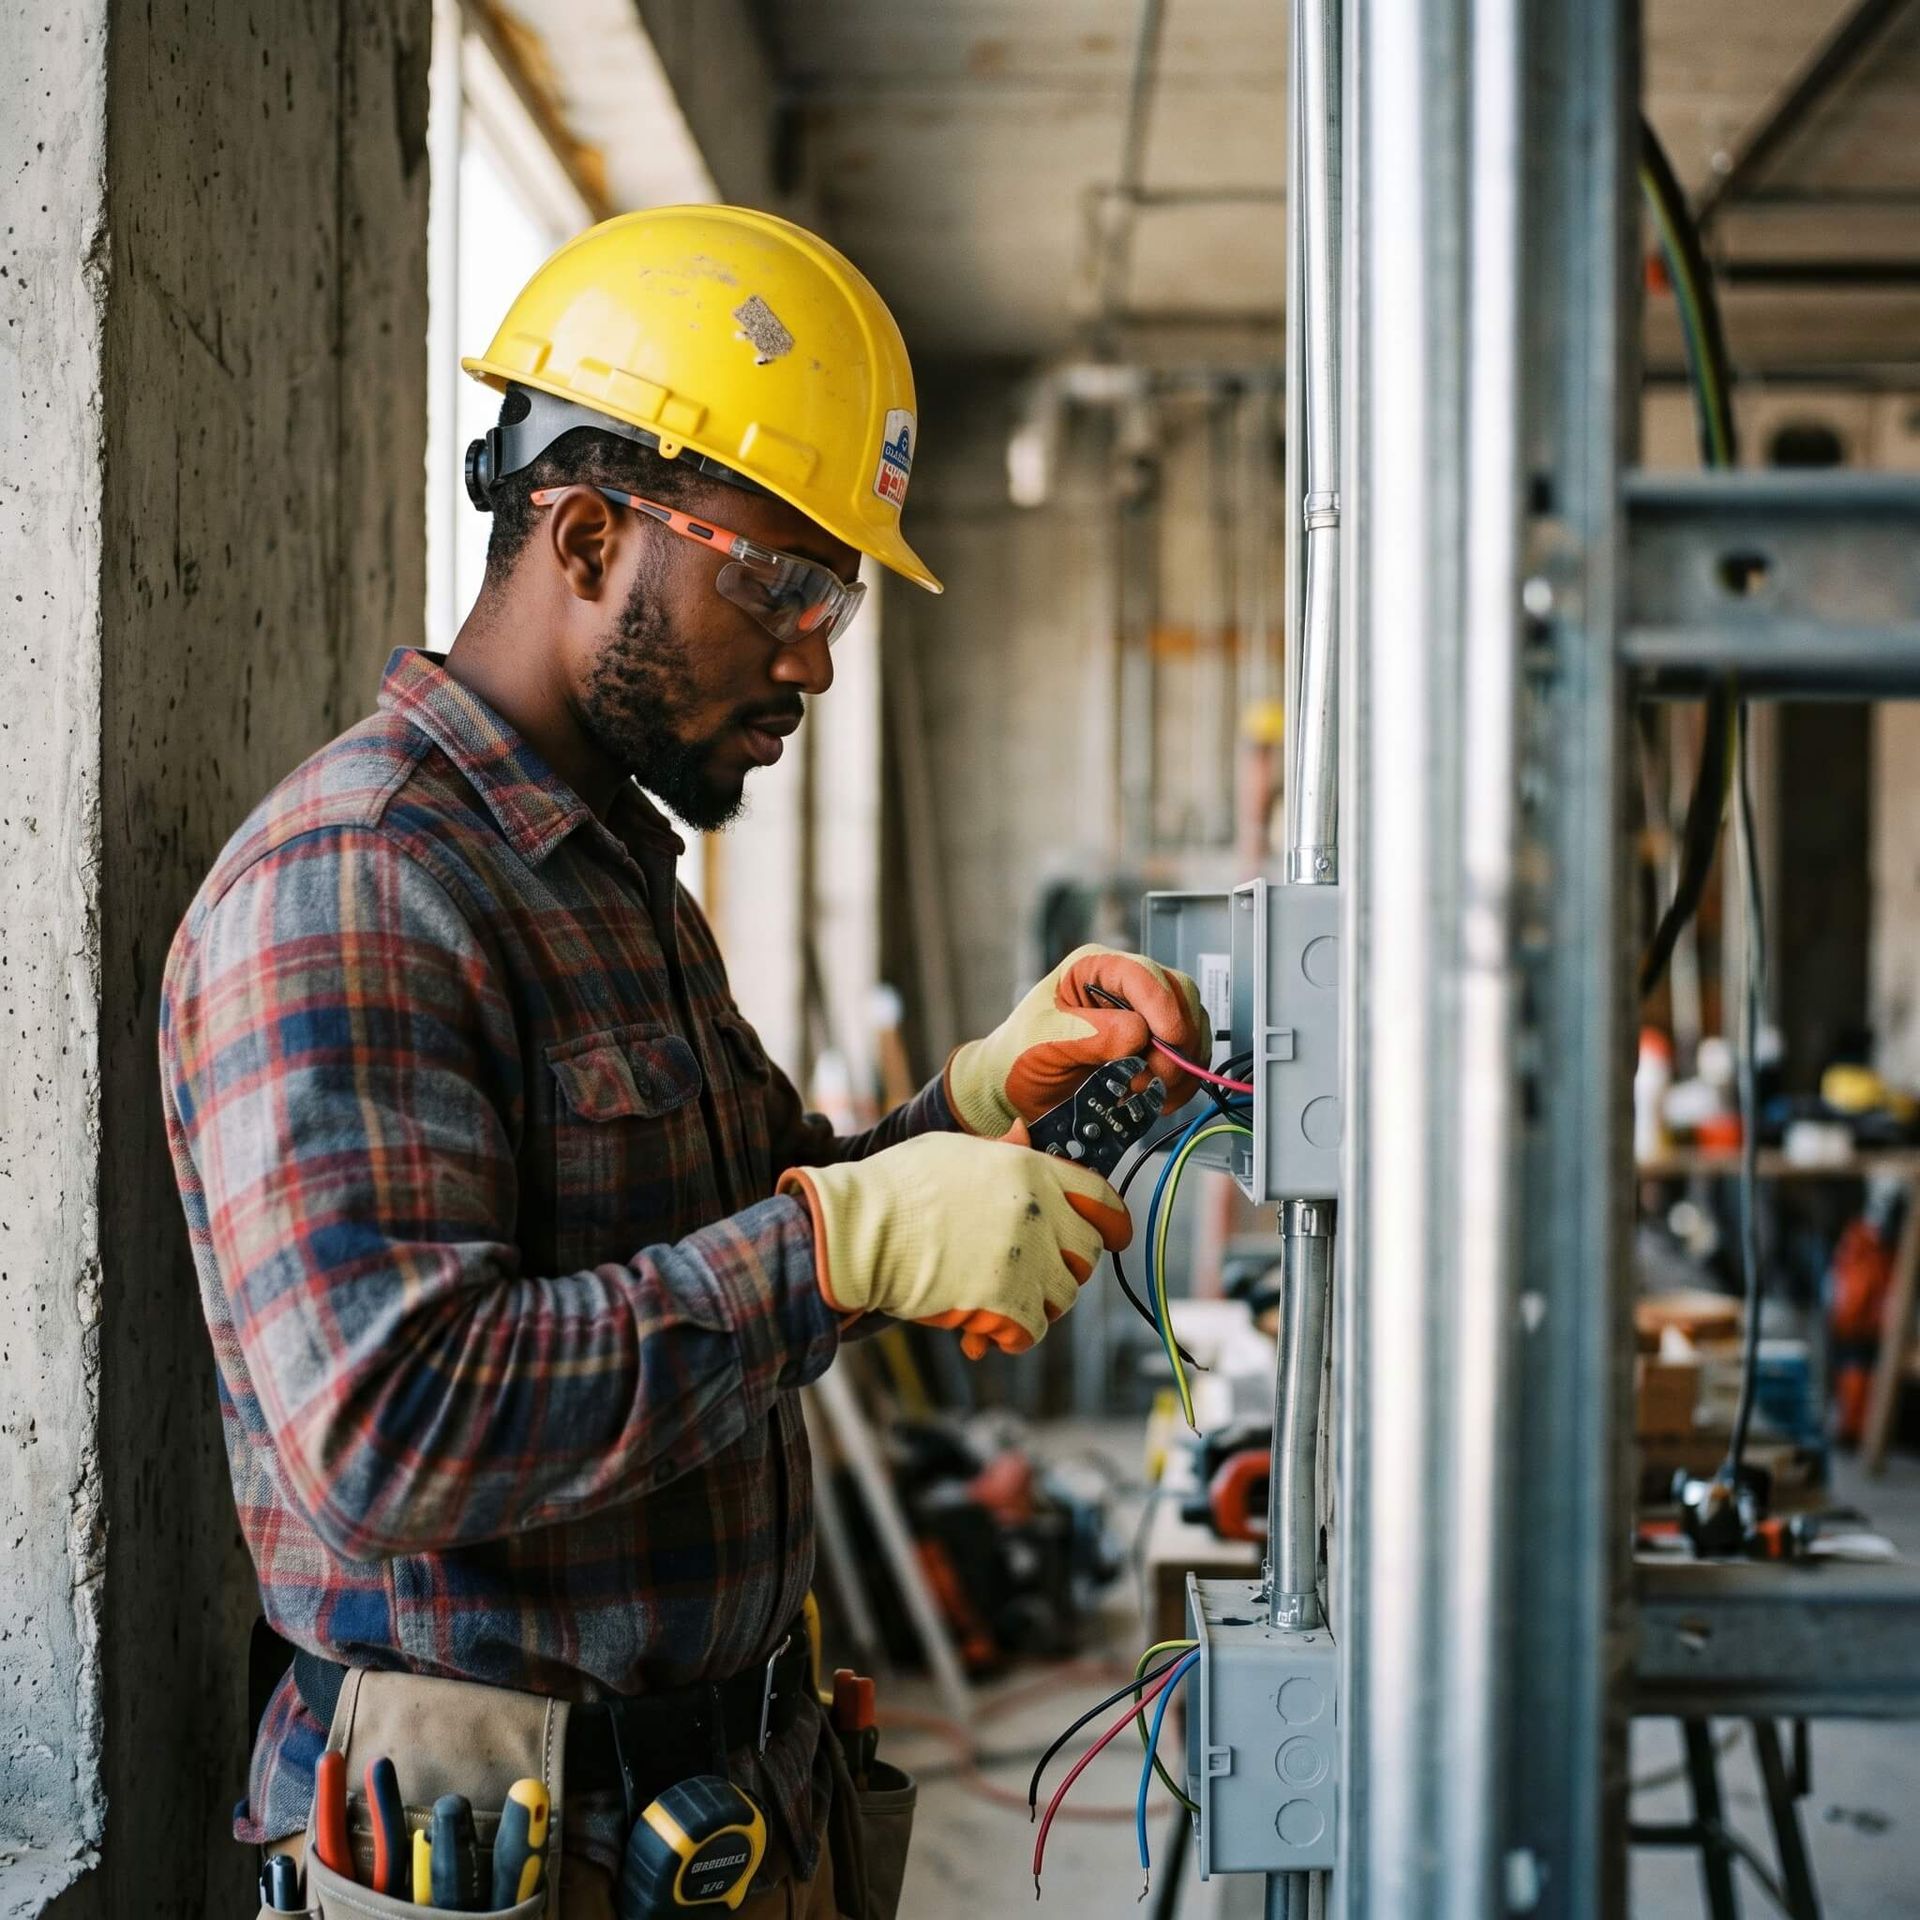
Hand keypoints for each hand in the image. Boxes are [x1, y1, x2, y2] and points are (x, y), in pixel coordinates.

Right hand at [778, 1128, 1131, 1358]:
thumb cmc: (896, 1187)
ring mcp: (1025, 1258)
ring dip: (1038, 1305)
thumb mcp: (954, 1151)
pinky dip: (1012, 1337)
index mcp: (1030, 1169)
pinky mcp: (1004, 1303)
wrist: (858, 1231)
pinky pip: (1032, 1332)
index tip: (1114, 1238)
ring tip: (1001, 1302)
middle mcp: (1038, 1213)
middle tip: (1035, 1275)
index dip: (1113, 1223)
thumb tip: (1024, 1134)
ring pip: (1063, 1297)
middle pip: (1087, 1254)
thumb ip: (1000, 1150)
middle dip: (1066, 1269)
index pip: (1100, 1198)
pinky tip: (985, 1334)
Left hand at [944, 944, 1209, 1136]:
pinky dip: (1182, 1079)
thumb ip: (1088, 1034)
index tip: (1167, 1040)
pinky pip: (1188, 1055)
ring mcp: (1144, 1015)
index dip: (1162, 1005)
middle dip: (1176, 1038)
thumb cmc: (1020, 1055)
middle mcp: (1125, 986)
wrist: (1016, 1090)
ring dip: (1180, 1063)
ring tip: (1149, 1089)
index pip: (1142, 973)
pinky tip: (1159, 1096)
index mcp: (1094, 967)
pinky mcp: (1154, 1046)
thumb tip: (1137, 1034)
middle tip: (1157, 1074)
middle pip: (1179, 995)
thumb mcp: (1042, 1040)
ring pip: (1191, 1025)